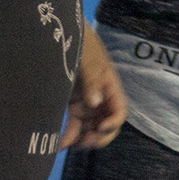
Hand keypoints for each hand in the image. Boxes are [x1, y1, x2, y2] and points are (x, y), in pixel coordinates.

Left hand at [60, 25, 127, 150]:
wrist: (60, 33)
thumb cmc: (78, 44)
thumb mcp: (86, 59)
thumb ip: (91, 80)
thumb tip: (94, 103)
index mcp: (109, 86)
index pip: (119, 111)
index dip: (113, 122)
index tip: (100, 127)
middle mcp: (101, 98)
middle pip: (107, 125)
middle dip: (99, 137)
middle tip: (85, 141)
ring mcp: (86, 103)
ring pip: (91, 129)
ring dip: (84, 140)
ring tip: (71, 146)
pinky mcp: (72, 106)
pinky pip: (74, 127)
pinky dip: (69, 137)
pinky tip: (59, 145)